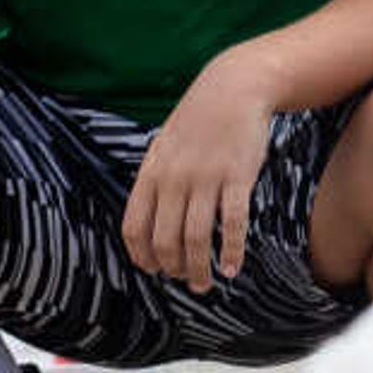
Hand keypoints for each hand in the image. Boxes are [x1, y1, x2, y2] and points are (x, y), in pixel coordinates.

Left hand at [125, 53, 276, 291]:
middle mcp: (174, 178)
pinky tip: (232, 268)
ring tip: (204, 284)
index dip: (141, 257)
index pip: (134, 228)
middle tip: (185, 280)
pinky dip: (232, 251)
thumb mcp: (165, 146)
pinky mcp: (237, 176)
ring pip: (197, 238)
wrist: (234, 87)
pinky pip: (233, 224)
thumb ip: (155, 180)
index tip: (153, 270)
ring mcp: (206, 178)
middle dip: (173, 269)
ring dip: (199, 269)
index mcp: (151, 173)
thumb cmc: (198, 120)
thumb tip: (150, 220)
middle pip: (165, 240)